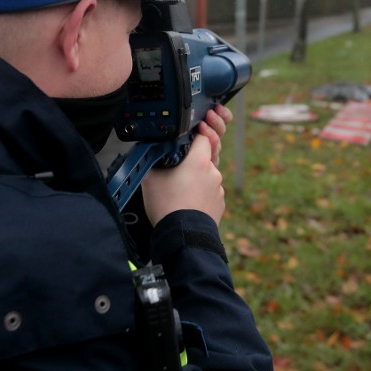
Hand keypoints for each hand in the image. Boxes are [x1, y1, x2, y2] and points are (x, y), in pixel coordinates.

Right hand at [141, 105, 232, 225]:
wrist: (183, 236)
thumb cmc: (167, 206)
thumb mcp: (151, 178)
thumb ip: (155, 160)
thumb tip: (151, 153)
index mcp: (199, 161)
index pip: (203, 136)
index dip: (196, 133)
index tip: (190, 134)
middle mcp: (213, 172)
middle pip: (206, 156)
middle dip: (193, 158)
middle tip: (178, 166)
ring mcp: (218, 189)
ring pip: (207, 175)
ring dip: (196, 177)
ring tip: (179, 189)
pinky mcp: (219, 204)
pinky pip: (210, 191)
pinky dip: (200, 193)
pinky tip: (187, 200)